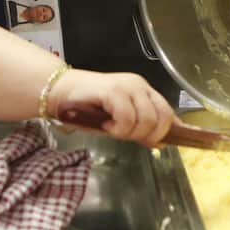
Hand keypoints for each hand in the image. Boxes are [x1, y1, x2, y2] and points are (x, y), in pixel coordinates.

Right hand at [47, 69, 174, 146]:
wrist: (61, 92)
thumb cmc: (88, 109)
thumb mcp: (119, 120)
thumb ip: (140, 127)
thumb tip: (161, 142)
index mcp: (144, 91)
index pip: (168, 112)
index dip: (165, 131)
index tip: (157, 143)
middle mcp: (139, 86)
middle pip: (162, 117)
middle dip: (147, 135)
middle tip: (126, 136)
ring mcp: (128, 86)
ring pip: (147, 119)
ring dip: (130, 132)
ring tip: (113, 129)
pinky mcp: (114, 90)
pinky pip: (128, 117)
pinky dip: (118, 128)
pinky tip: (106, 125)